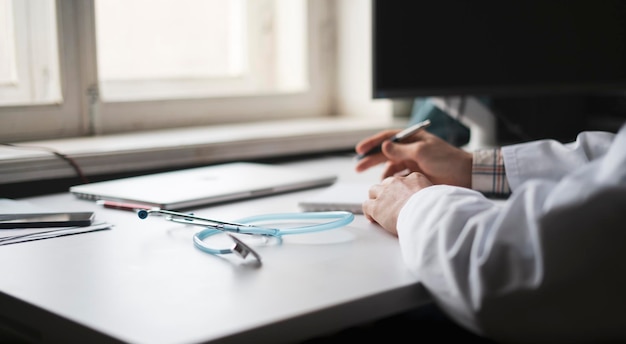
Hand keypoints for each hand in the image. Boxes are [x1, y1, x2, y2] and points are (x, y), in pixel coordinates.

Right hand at [355, 128, 472, 187]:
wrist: (465, 175)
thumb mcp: (421, 151)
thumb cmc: (446, 159)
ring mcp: (413, 163)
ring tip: (379, 184)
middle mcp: (411, 149)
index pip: (388, 137)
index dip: (372, 143)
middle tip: (358, 167)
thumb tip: (384, 146)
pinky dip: (393, 182)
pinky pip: (399, 178)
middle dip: (371, 160)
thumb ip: (401, 149)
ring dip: (383, 174)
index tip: (360, 150)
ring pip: (391, 167)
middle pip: (385, 153)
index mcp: (412, 138)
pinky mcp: (416, 176)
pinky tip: (390, 187)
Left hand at [362, 172, 432, 234]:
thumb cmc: (434, 209)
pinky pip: (366, 205)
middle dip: (387, 192)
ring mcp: (384, 193)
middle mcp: (397, 182)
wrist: (425, 216)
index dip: (402, 189)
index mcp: (414, 178)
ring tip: (378, 208)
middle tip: (389, 203)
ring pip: (373, 191)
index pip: (404, 180)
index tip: (403, 197)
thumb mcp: (437, 196)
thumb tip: (435, 202)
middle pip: (387, 183)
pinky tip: (372, 218)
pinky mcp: (376, 206)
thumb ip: (431, 195)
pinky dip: (368, 212)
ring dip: (375, 199)